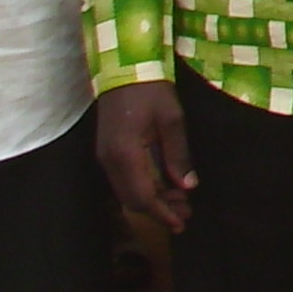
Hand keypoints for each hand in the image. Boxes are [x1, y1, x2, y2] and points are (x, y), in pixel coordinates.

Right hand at [96, 81, 196, 232]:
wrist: (125, 68)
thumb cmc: (151, 90)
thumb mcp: (172, 120)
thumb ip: (178, 156)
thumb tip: (188, 187)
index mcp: (124, 154)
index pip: (142, 196)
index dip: (162, 213)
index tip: (181, 223)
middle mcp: (109, 160)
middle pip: (132, 199)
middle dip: (159, 210)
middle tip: (186, 213)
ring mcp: (105, 156)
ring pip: (127, 191)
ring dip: (152, 200)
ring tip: (180, 203)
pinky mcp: (107, 151)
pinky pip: (125, 179)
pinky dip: (144, 187)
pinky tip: (165, 187)